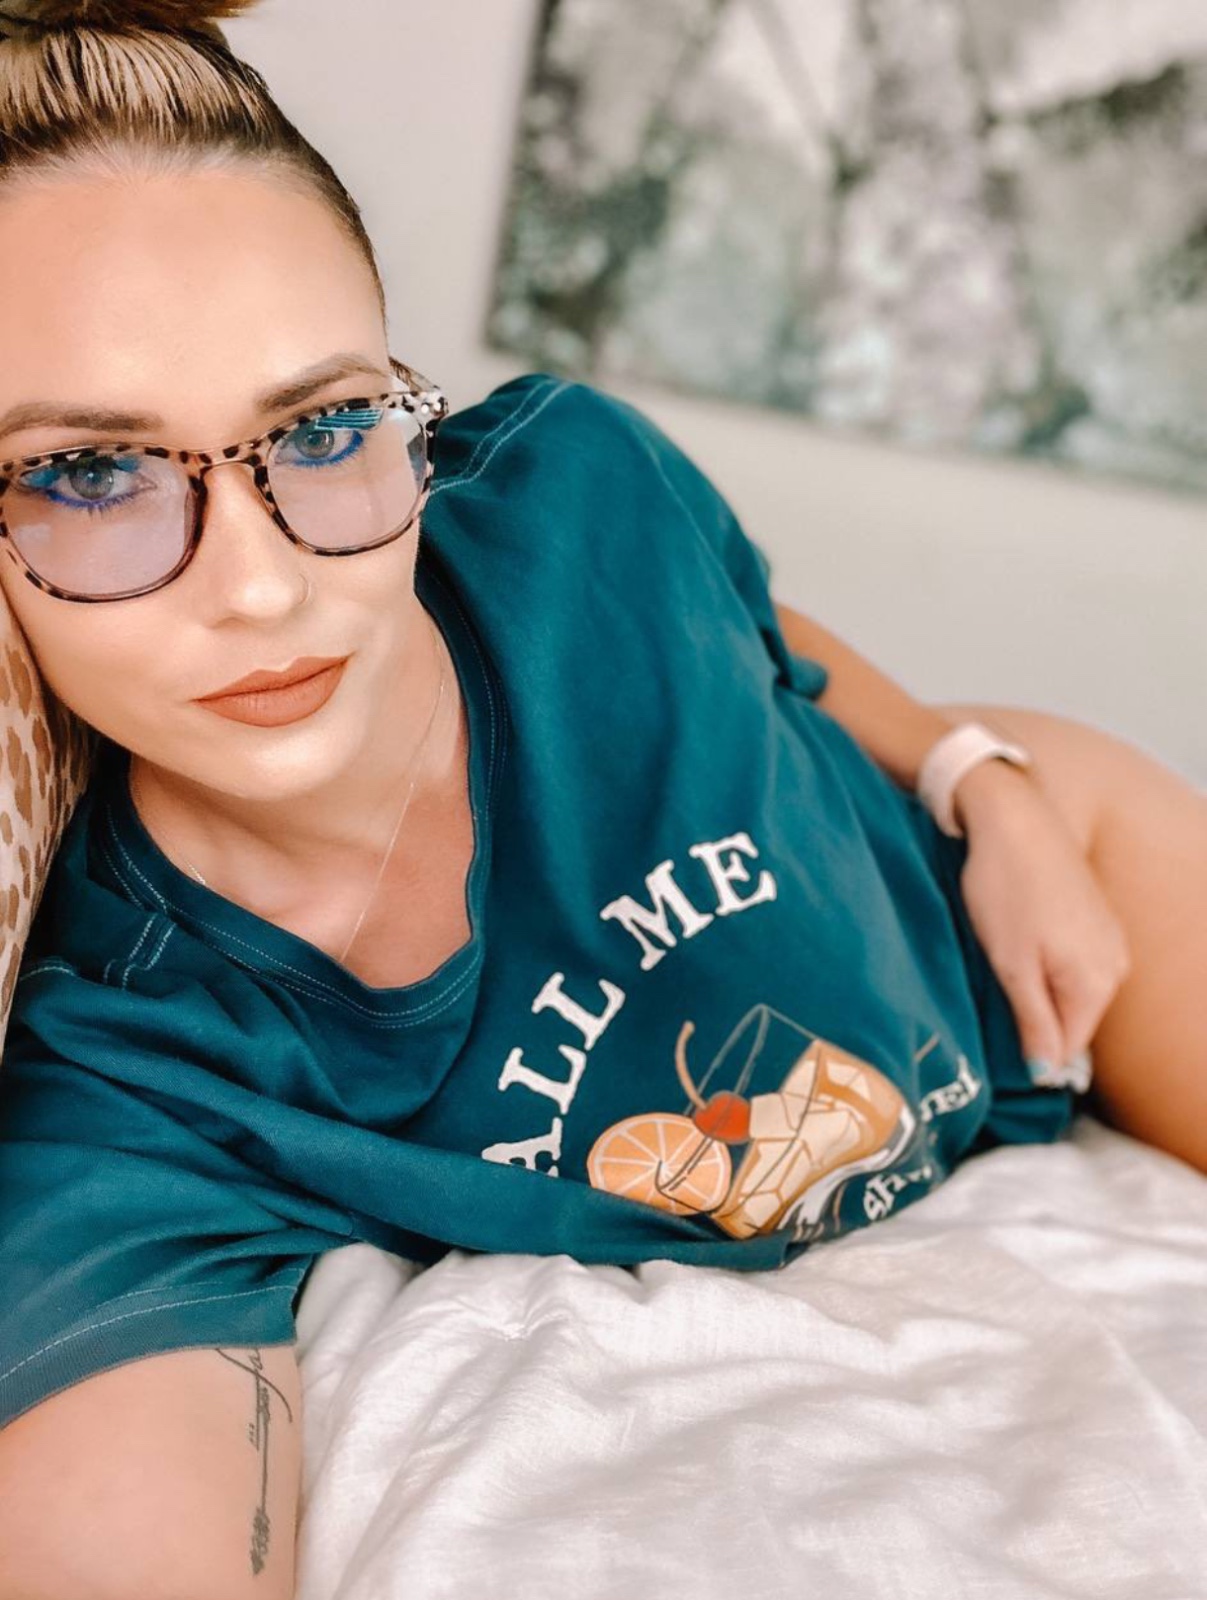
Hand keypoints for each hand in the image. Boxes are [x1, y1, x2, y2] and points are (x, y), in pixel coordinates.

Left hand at [952, 763, 1131, 1083]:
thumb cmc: (1006, 889)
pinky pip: (1072, 962)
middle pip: (1072, 1019)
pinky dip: (1044, 963)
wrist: (1015, 818)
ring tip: (1002, 965)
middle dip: (1033, 1019)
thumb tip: (1047, 1073)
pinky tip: (1017, 942)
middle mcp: (1115, 964)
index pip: (1067, 1048)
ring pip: (1070, 990)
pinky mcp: (1095, 917)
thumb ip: (1034, 1021)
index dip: (1029, 1052)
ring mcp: (1109, 938)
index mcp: (1096, 983)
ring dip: (1036, 990)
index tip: (994, 1039)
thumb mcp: (1012, 965)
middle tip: (992, 996)